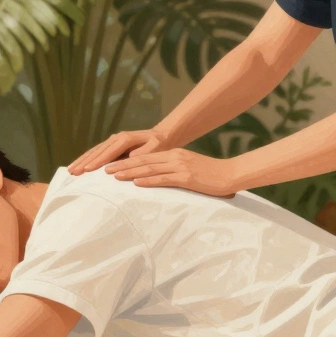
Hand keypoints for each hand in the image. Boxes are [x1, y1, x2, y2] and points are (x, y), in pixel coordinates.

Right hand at [68, 129, 167, 174]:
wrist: (160, 137)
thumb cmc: (158, 145)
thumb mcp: (155, 148)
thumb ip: (143, 153)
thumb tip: (131, 157)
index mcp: (125, 139)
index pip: (108, 152)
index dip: (97, 161)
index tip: (87, 170)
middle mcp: (116, 138)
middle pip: (97, 151)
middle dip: (84, 162)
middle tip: (73, 172)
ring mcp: (112, 141)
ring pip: (94, 151)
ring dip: (82, 161)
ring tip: (71, 171)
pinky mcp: (111, 146)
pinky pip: (96, 152)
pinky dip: (86, 159)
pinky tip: (78, 166)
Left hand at [103, 149, 239, 197]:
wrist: (230, 175)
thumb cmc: (210, 175)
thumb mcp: (189, 168)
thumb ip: (172, 170)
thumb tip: (156, 177)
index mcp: (174, 154)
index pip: (145, 157)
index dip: (127, 161)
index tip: (112, 165)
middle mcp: (174, 157)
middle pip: (143, 161)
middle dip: (123, 165)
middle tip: (105, 170)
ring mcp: (180, 166)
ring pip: (149, 168)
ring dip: (130, 172)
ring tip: (114, 176)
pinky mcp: (186, 178)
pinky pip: (163, 179)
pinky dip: (148, 180)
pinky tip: (136, 183)